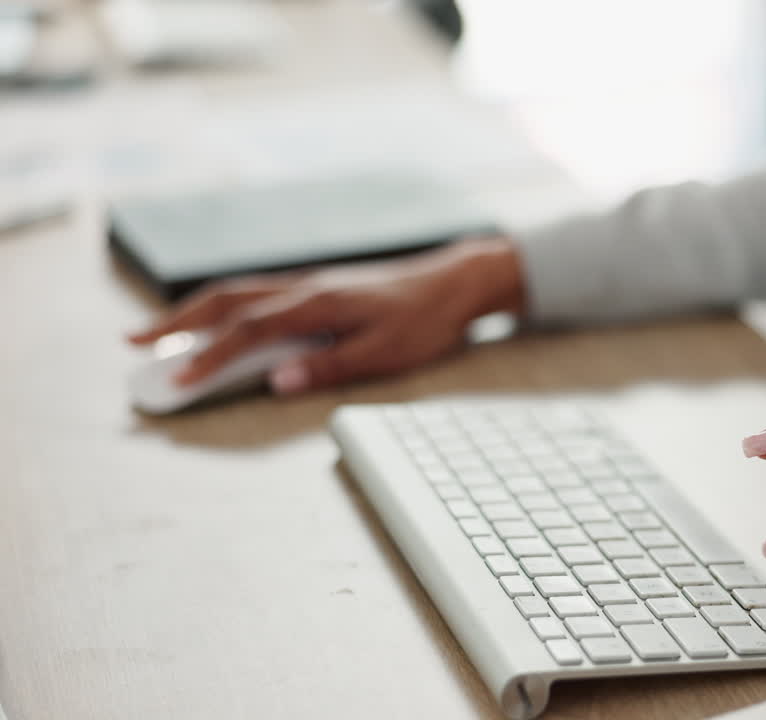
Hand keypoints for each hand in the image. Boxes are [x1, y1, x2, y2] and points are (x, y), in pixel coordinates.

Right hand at [127, 235, 525, 393]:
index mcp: (317, 304)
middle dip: (176, 322)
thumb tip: (277, 381)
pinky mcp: (318, 287)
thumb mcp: (385, 353)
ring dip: (195, 311)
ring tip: (159, 332)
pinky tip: (217, 322)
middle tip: (131, 342)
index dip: (208, 357)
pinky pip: (258, 294)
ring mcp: (309, 284)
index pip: (248, 332)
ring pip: (238, 293)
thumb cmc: (425, 319)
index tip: (176, 382)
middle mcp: (305, 287)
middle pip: (226, 301)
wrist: (456, 281)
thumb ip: (330, 366)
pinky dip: (225, 307)